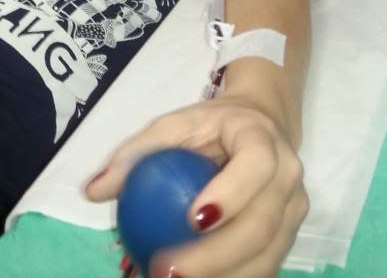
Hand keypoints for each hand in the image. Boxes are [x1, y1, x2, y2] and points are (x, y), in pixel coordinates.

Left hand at [85, 94, 308, 277]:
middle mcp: (288, 177)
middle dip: (215, 256)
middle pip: (261, 224)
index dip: (231, 194)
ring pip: (266, 257)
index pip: (256, 164)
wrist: (262, 124)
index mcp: (262, 138)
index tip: (192, 219)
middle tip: (166, 270)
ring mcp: (294, 211)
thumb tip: (93, 191)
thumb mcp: (175, 124)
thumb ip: (136, 154)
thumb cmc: (212, 125)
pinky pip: (263, 269)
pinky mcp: (288, 237)